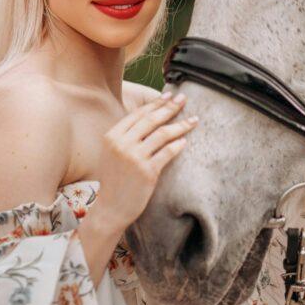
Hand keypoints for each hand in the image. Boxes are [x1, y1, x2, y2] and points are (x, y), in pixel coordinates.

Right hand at [91, 91, 196, 230]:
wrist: (111, 208)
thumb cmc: (115, 179)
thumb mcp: (113, 152)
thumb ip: (127, 135)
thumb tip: (151, 116)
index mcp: (112, 136)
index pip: (138, 114)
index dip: (155, 103)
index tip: (169, 95)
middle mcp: (122, 144)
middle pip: (151, 120)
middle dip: (170, 107)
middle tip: (184, 99)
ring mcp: (134, 157)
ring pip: (162, 134)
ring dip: (181, 125)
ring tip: (193, 120)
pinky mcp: (147, 171)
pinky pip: (167, 152)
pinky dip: (178, 145)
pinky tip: (185, 141)